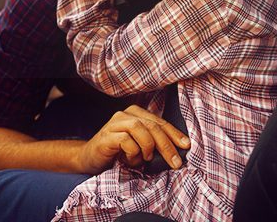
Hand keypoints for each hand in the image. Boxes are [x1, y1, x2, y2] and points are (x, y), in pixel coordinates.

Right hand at [75, 105, 190, 174]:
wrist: (89, 158)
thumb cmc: (117, 153)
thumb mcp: (139, 146)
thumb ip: (153, 143)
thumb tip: (177, 151)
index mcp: (136, 113)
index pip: (160, 122)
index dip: (174, 134)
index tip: (186, 146)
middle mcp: (125, 114)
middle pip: (152, 126)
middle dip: (167, 145)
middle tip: (175, 162)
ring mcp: (115, 123)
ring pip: (140, 128)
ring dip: (148, 147)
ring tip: (146, 159)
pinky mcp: (107, 135)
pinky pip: (126, 140)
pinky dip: (132, 153)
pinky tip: (128, 160)